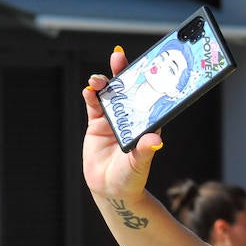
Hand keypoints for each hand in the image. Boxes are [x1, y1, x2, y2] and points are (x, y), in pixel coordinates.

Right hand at [82, 48, 163, 205]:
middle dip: (123, 73)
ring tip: (98, 79)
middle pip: (128, 90)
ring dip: (104, 83)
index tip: (145, 66)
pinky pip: (94, 106)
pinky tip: (89, 90)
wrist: (110, 189)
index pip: (148, 98)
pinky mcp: (97, 125)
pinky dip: (91, 96)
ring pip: (109, 95)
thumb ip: (145, 150)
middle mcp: (131, 118)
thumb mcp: (139, 163)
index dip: (146, 81)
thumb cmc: (131, 177)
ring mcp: (114, 120)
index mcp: (147, 124)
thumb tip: (156, 141)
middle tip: (118, 57)